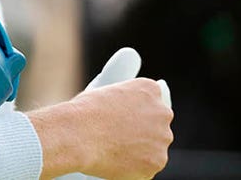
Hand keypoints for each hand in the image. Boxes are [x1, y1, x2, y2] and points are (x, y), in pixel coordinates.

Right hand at [30, 78, 172, 179]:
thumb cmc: (85, 111)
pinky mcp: (157, 161)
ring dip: (141, 149)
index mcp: (150, 89)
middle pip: (157, 125)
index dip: (132, 114)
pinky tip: (118, 160)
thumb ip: (125, 87)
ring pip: (155, 146)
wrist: (77, 135)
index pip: (150, 104)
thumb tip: (134, 75)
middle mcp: (163, 112)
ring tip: (114, 149)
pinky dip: (136, 167)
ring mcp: (162, 137)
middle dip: (142, 132)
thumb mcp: (107, 88)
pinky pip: (149, 165)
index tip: (118, 121)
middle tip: (116, 137)